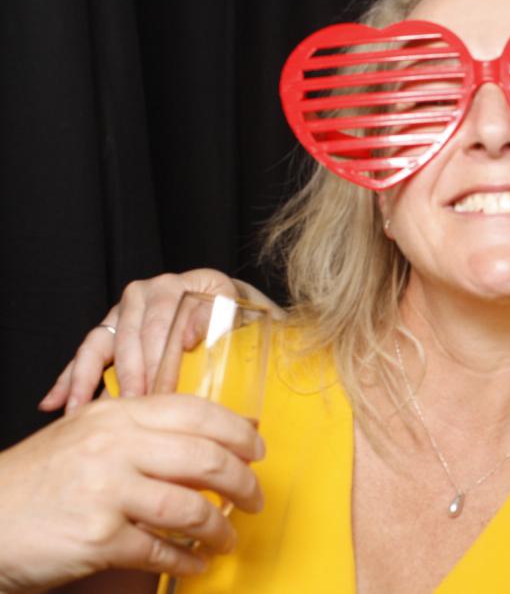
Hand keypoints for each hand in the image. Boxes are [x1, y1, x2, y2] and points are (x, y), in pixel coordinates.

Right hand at [0, 393, 264, 591]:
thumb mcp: (88, 434)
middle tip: (254, 498)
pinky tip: (195, 562)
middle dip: (243, 482)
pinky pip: (160, 548)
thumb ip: (143, 430)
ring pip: (190, 507)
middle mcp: (114, 446)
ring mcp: (106, 491)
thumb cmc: (38, 480)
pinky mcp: (98, 537)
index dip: (237, 432)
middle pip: (205, 458)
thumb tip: (210, 436)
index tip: (258, 450)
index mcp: (117, 415)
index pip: (196, 412)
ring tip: (228, 536)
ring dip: (220, 527)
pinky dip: (186, 558)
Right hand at [39, 269, 281, 412]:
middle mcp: (163, 288)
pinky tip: (59, 404)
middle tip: (144, 401)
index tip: (181, 352)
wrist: (225, 308)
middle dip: (142, 365)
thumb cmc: (244, 321)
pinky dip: (71, 378)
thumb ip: (267, 325)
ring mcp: (131, 307)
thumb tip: (262, 337)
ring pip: (111, 340)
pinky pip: (87, 352)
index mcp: (203, 283)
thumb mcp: (261, 319)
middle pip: (146, 327)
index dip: (182, 328)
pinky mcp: (110, 327)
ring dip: (101, 376)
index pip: (189, 303)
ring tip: (96, 410)